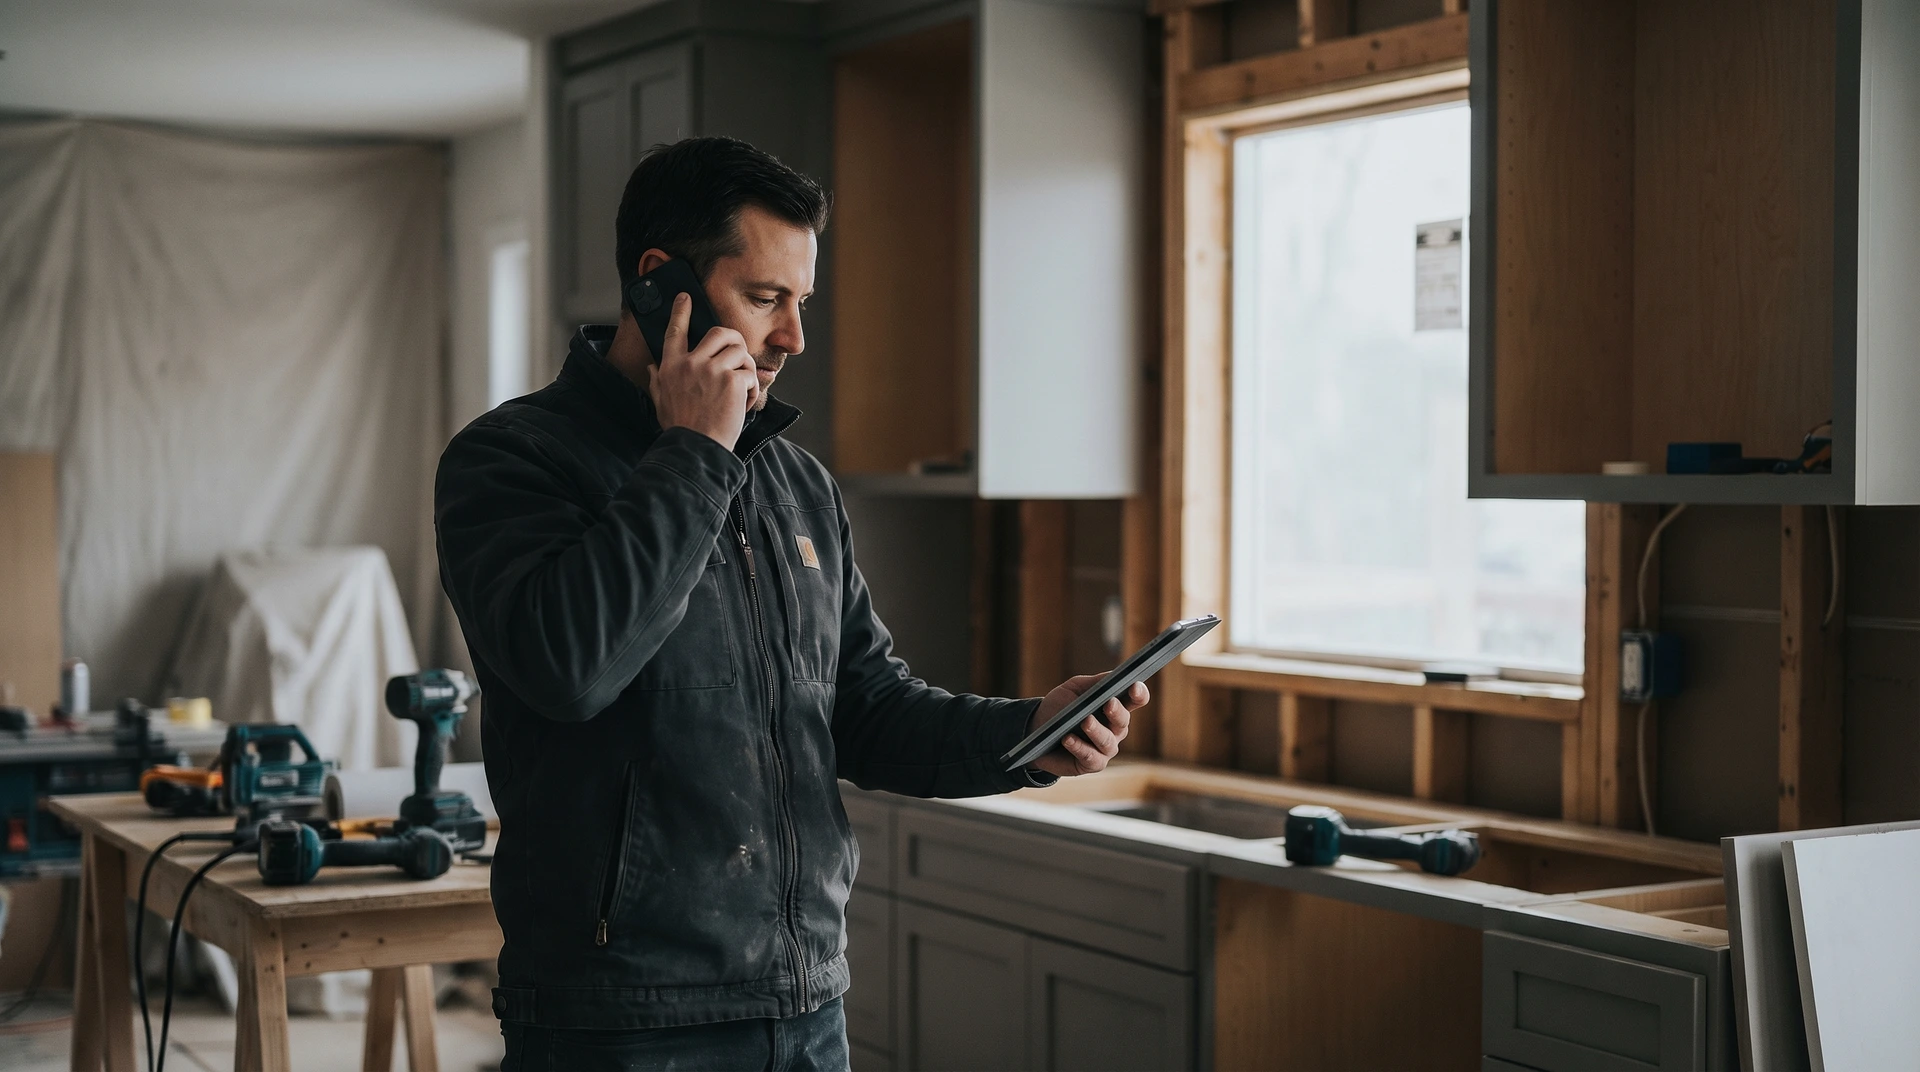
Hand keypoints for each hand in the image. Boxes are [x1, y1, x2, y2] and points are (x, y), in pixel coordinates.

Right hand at [647, 291, 759, 449]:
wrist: (696, 449)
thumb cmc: (680, 428)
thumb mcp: (661, 402)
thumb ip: (657, 380)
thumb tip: (652, 365)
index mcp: (671, 367)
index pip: (675, 331)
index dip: (681, 311)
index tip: (686, 297)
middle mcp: (690, 363)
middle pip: (718, 332)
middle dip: (734, 340)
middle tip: (738, 355)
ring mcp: (712, 370)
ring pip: (740, 351)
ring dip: (746, 369)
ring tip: (742, 388)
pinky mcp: (732, 381)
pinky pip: (750, 374)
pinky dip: (752, 391)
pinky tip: (744, 406)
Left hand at [1025, 676, 1148, 778]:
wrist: (1035, 731)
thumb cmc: (1059, 708)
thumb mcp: (1074, 689)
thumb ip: (1095, 683)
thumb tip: (1114, 677)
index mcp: (1115, 707)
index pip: (1135, 700)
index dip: (1139, 693)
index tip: (1134, 686)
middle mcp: (1115, 729)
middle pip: (1123, 721)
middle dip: (1117, 712)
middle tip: (1109, 703)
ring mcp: (1105, 748)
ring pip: (1107, 742)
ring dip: (1096, 731)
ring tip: (1085, 722)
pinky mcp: (1092, 764)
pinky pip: (1090, 757)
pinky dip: (1079, 747)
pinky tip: (1067, 738)